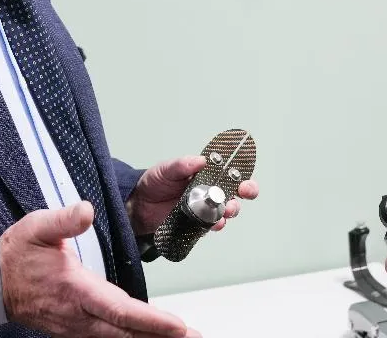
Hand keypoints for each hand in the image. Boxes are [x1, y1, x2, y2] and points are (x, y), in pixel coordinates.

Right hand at [0, 202, 200, 337]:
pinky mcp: (77, 329)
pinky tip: (149, 337)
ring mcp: (78, 327)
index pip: (121, 310)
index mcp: (76, 290)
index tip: (178, 326)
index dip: (151, 321)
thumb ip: (63, 220)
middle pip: (127, 333)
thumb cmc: (18, 254)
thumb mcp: (37, 228)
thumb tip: (86, 210)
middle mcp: (80, 316)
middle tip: (195, 337)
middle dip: (162, 337)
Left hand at [126, 155, 260, 235]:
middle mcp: (210, 191)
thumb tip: (201, 160)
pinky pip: (211, 226)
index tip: (246, 172)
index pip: (230, 171)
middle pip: (236, 191)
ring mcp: (205, 208)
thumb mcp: (166, 169)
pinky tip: (214, 224)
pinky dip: (215, 225)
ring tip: (225, 210)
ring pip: (227, 210)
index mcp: (206, 173)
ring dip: (230, 209)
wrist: (139, 206)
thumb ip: (182, 165)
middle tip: (244, 191)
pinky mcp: (198, 224)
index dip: (243, 172)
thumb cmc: (155, 182)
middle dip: (246, 191)